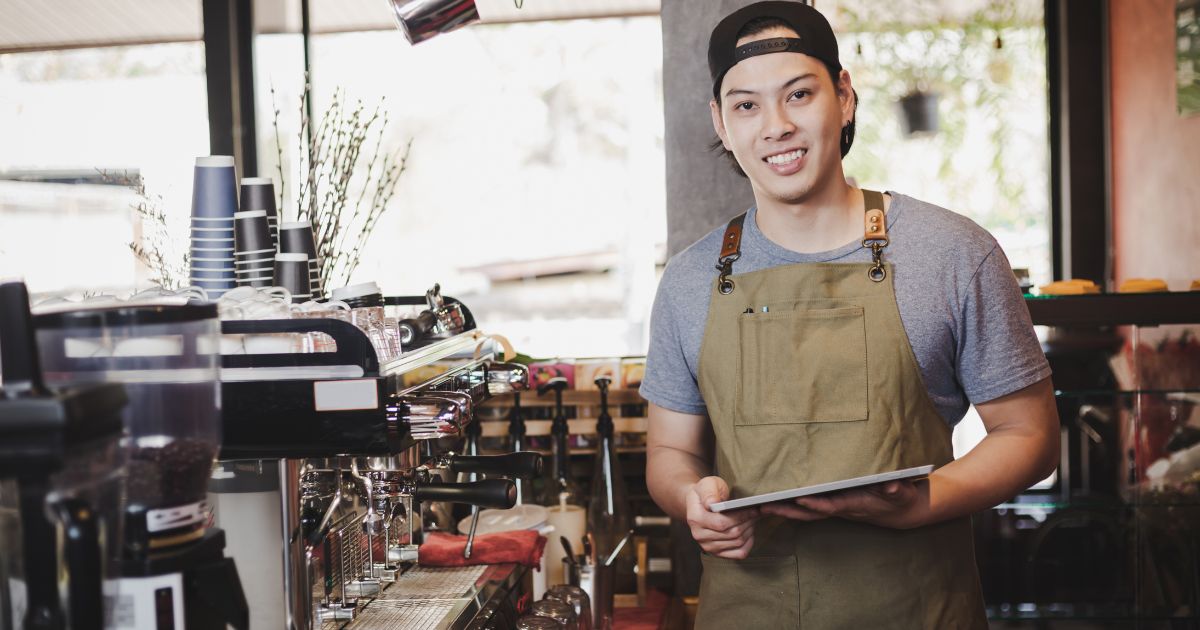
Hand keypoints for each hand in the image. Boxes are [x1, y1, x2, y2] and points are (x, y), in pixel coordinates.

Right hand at [686, 476, 759, 558]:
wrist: (700, 503)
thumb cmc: (707, 492)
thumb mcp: (707, 484)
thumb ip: (709, 492)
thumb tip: (712, 503)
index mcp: (695, 519)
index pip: (722, 523)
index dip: (741, 517)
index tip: (754, 509)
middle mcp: (699, 535)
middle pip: (732, 534)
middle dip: (748, 522)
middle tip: (757, 512)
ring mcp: (708, 546)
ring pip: (737, 542)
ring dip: (749, 530)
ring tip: (753, 519)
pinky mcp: (717, 553)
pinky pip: (739, 553)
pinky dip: (749, 543)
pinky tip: (749, 532)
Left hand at [760, 480, 920, 527]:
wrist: (898, 512)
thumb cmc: (899, 499)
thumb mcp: (902, 493)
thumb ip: (897, 489)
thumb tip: (892, 486)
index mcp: (854, 505)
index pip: (832, 505)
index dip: (816, 504)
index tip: (800, 499)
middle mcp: (840, 509)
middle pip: (810, 514)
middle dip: (788, 511)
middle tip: (765, 507)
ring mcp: (834, 508)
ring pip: (805, 513)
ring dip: (784, 511)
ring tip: (760, 506)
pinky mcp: (832, 505)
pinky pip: (807, 509)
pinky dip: (791, 507)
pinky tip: (774, 503)